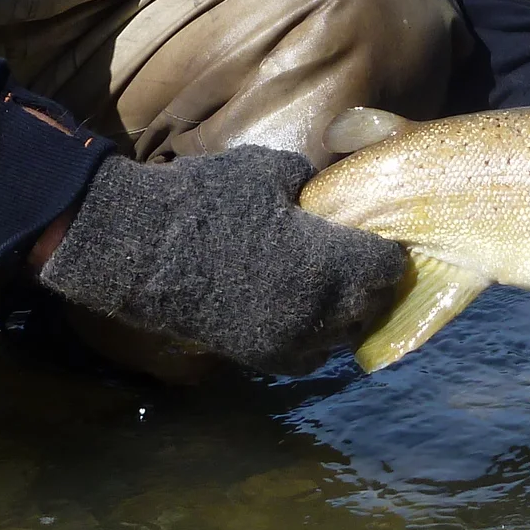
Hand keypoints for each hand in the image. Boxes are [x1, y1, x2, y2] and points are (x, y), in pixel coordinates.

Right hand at [32, 148, 408, 375]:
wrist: (141, 249)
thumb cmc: (206, 201)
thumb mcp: (269, 171)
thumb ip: (311, 184)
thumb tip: (326, 193)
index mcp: (330, 265)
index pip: (387, 269)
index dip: (385, 250)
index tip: (374, 237)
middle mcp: (319, 313)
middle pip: (371, 306)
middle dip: (369, 283)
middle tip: (355, 260)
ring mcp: (289, 341)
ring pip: (342, 336)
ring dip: (344, 313)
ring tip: (329, 287)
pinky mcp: (260, 357)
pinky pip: (308, 356)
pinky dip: (314, 337)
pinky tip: (301, 311)